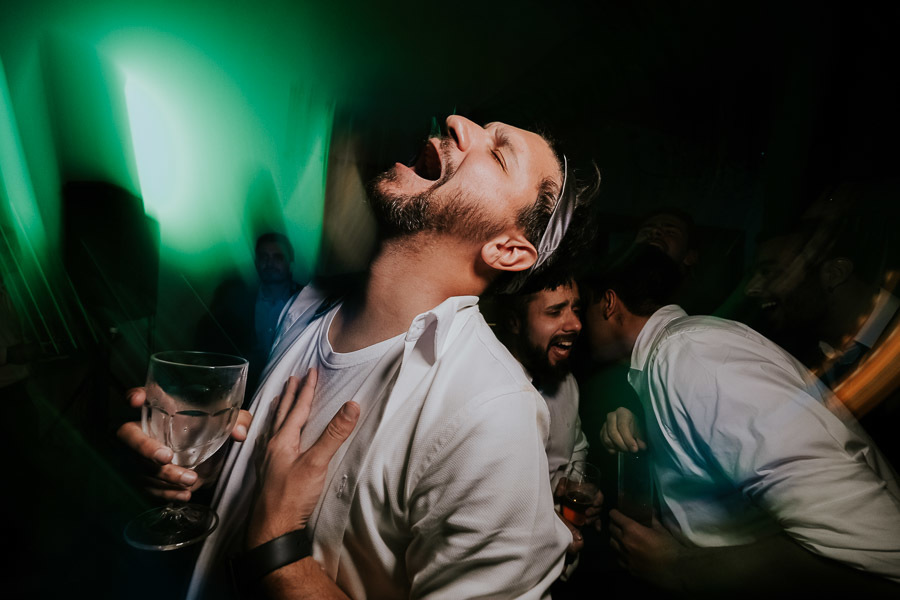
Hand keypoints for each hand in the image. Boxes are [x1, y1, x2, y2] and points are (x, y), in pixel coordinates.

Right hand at [116, 386, 252, 501]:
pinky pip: (147, 487)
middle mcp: (147, 430)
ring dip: (164, 477)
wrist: (212, 463)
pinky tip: (183, 494)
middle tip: (166, 458)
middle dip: (144, 448)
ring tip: (190, 481)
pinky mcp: (145, 477)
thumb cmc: (214, 433)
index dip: (134, 396)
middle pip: (130, 436)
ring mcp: (142, 456)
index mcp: (164, 409)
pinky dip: (166, 493)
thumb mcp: (229, 423)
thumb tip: (239, 433)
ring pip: (140, 466)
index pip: (141, 396)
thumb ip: (238, 421)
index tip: (136, 401)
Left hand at [246, 369, 359, 547]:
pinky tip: (273, 438)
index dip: (306, 390)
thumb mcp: (317, 463)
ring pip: (273, 428)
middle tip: (293, 378)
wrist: (271, 531)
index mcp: (282, 441)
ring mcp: (268, 461)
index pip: (297, 409)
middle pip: (282, 414)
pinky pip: (270, 442)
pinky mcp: (269, 474)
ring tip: (279, 399)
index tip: (311, 372)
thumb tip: (352, 405)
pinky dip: (274, 431)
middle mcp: (272, 447)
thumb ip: (334, 434)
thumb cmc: (291, 498)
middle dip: (290, 395)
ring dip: (280, 411)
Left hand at [554, 477, 603, 555]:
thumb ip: (561, 486)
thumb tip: (559, 494)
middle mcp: (593, 500)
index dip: (599, 500)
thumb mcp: (564, 483)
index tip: (594, 504)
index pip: (599, 496)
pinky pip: (596, 520)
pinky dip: (597, 525)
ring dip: (593, 519)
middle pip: (598, 507)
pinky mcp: (589, 515)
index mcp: (590, 491)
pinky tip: (597, 529)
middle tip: (587, 513)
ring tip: (586, 522)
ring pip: (597, 515)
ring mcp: (591, 508)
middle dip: (594, 511)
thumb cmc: (567, 486)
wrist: (565, 493)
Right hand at [600, 407, 646, 453]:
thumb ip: (641, 439)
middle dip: (621, 444)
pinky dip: (609, 448)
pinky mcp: (601, 431)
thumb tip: (642, 447)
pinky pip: (603, 442)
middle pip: (612, 432)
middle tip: (629, 451)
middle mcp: (611, 416)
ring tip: (625, 450)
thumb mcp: (640, 431)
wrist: (629, 424)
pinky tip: (617, 451)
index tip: (634, 449)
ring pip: (607, 438)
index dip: (628, 439)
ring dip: (616, 447)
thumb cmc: (635, 426)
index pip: (622, 426)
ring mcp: (605, 424)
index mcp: (622, 413)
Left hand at [608, 509, 684, 589]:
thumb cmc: (670, 546)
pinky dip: (620, 554)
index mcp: (632, 530)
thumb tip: (650, 509)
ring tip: (621, 538)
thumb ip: (652, 518)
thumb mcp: (661, 529)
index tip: (616, 512)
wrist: (676, 569)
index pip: (615, 517)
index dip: (614, 513)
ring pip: (612, 544)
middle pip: (611, 529)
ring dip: (615, 539)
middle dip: (613, 525)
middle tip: (618, 524)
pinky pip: (618, 558)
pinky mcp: (629, 569)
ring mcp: (625, 557)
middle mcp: (625, 542)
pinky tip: (626, 553)